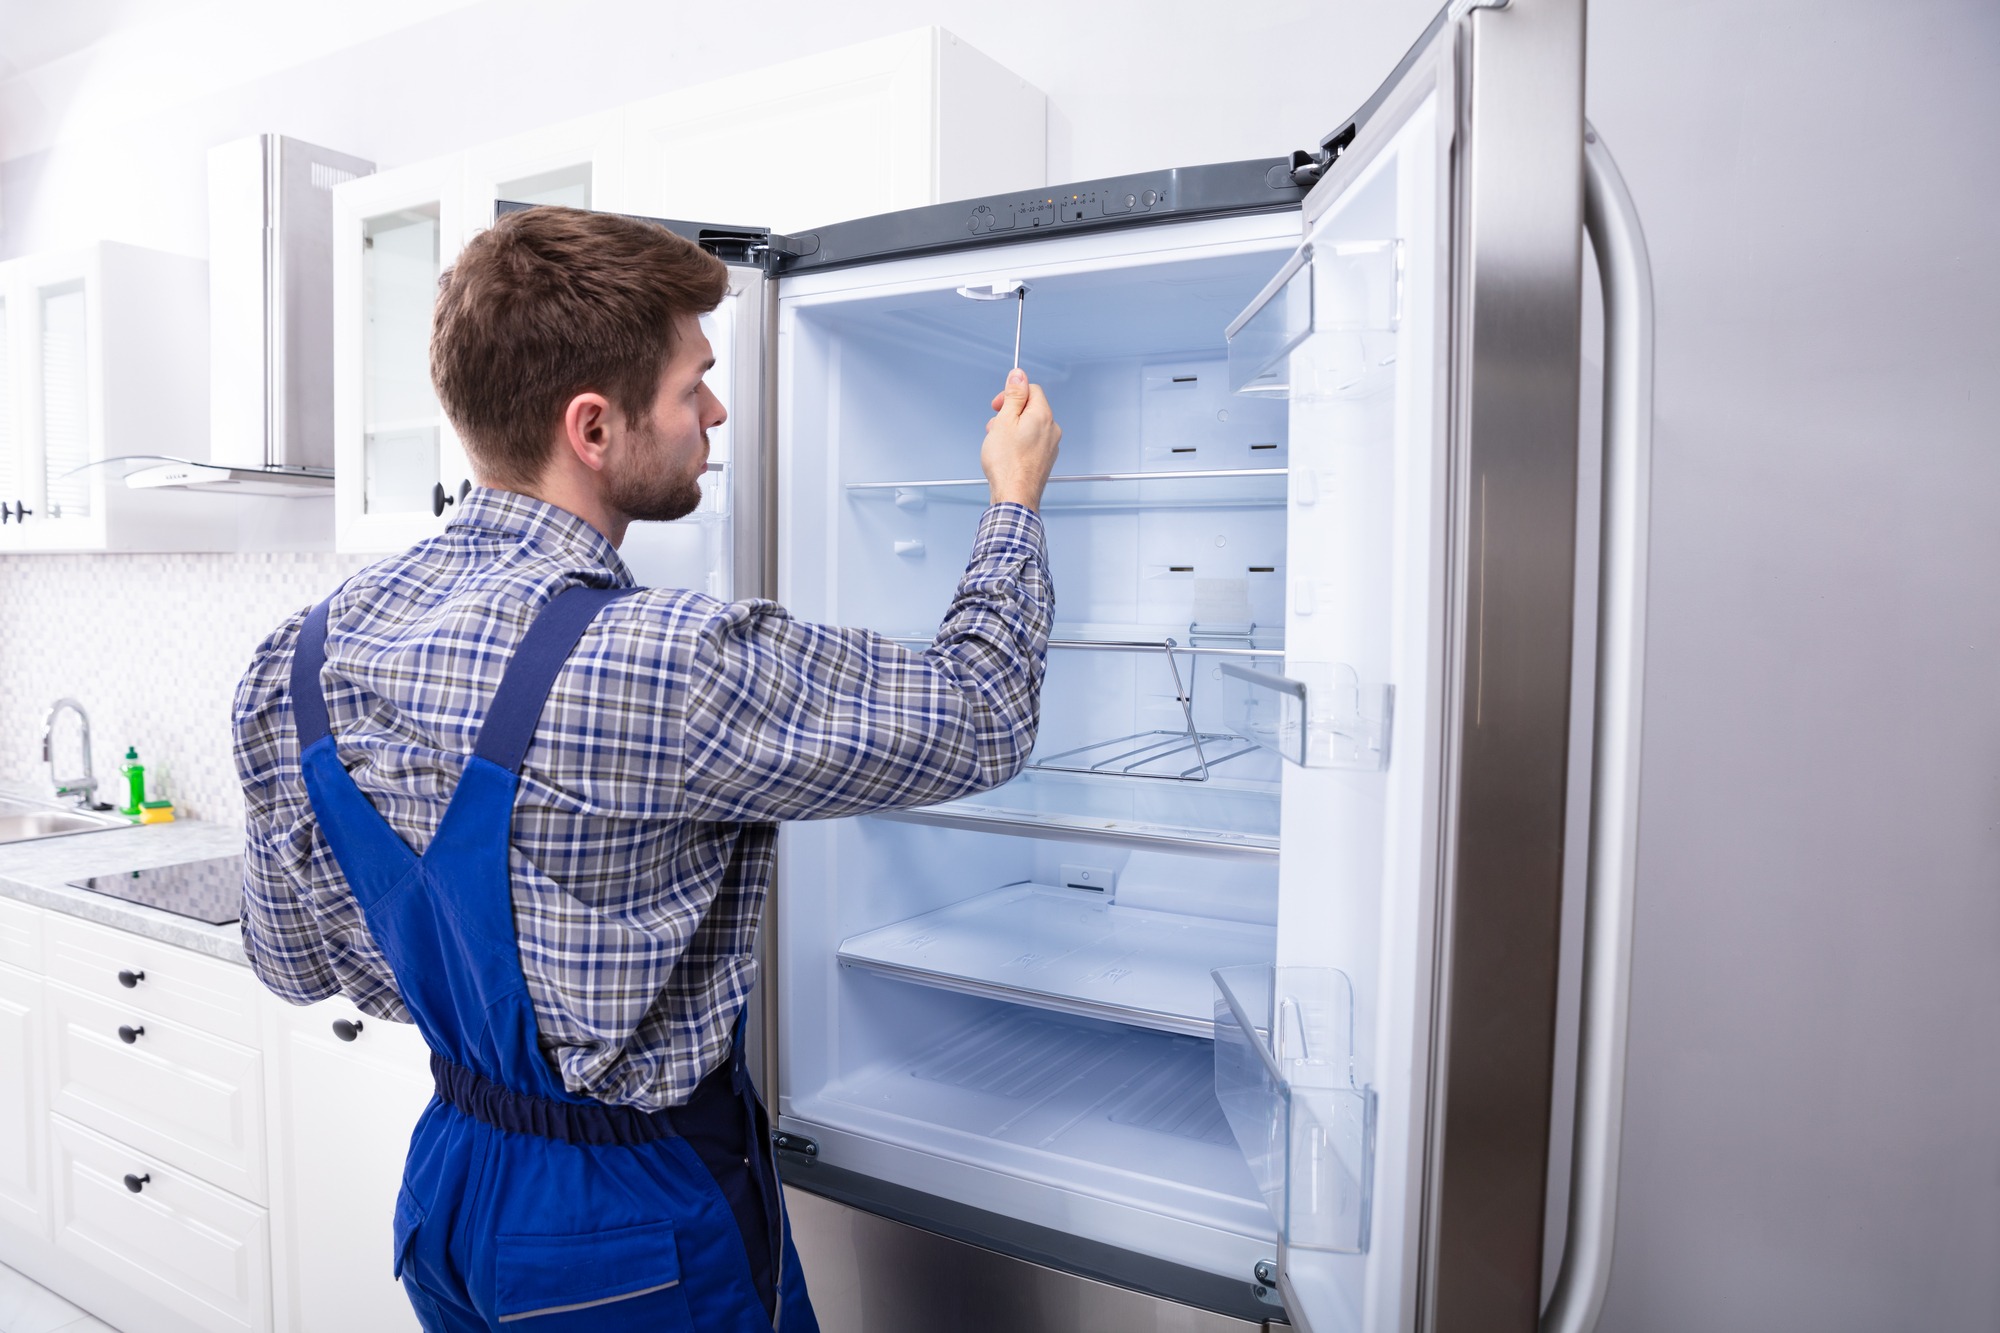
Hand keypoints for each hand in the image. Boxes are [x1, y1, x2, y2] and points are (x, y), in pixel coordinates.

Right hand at [982, 369, 1060, 510]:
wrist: (1015, 496)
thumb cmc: (1007, 464)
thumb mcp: (1004, 421)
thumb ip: (1013, 395)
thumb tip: (1018, 375)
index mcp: (1043, 415)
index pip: (1031, 390)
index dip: (1012, 394)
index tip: (998, 404)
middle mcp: (1051, 429)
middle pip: (1030, 408)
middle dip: (1010, 413)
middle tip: (995, 425)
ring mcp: (1050, 446)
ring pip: (1030, 426)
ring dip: (1012, 429)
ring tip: (998, 443)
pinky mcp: (1045, 460)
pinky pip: (1032, 442)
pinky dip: (1018, 443)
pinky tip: (1006, 454)